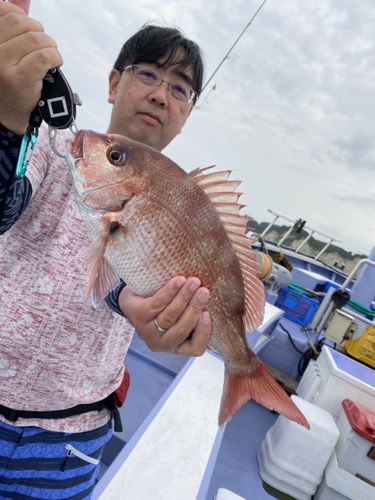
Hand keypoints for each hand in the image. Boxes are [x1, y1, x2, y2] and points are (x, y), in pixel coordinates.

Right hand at [0, 0, 62, 133]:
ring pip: (35, 39)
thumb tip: (19, 8)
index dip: (19, 14)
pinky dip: (54, 56)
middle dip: (38, 31)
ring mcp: (2, 65)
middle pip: (20, 23)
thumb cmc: (5, 85)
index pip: (2, 12)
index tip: (28, 27)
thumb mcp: (2, 56)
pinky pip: (43, 57)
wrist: (4, 117)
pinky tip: (55, 63)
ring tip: (50, 55)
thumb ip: (8, 34)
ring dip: (49, 45)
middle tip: (44, 45)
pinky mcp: (19, 80)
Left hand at [119, 276, 211, 355]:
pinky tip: (179, 280)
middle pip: (182, 328)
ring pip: (170, 315)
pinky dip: (170, 291)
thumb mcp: (180, 317)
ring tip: (194, 282)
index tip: (208, 314)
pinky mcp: (138, 316)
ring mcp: (147, 331)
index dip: (203, 333)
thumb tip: (216, 301)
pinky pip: (157, 303)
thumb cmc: (162, 308)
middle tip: (204, 291)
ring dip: (185, 297)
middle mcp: (161, 343)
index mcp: (176, 346)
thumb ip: (193, 315)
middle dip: (195, 308)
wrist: (132, 298)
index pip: (196, 348)